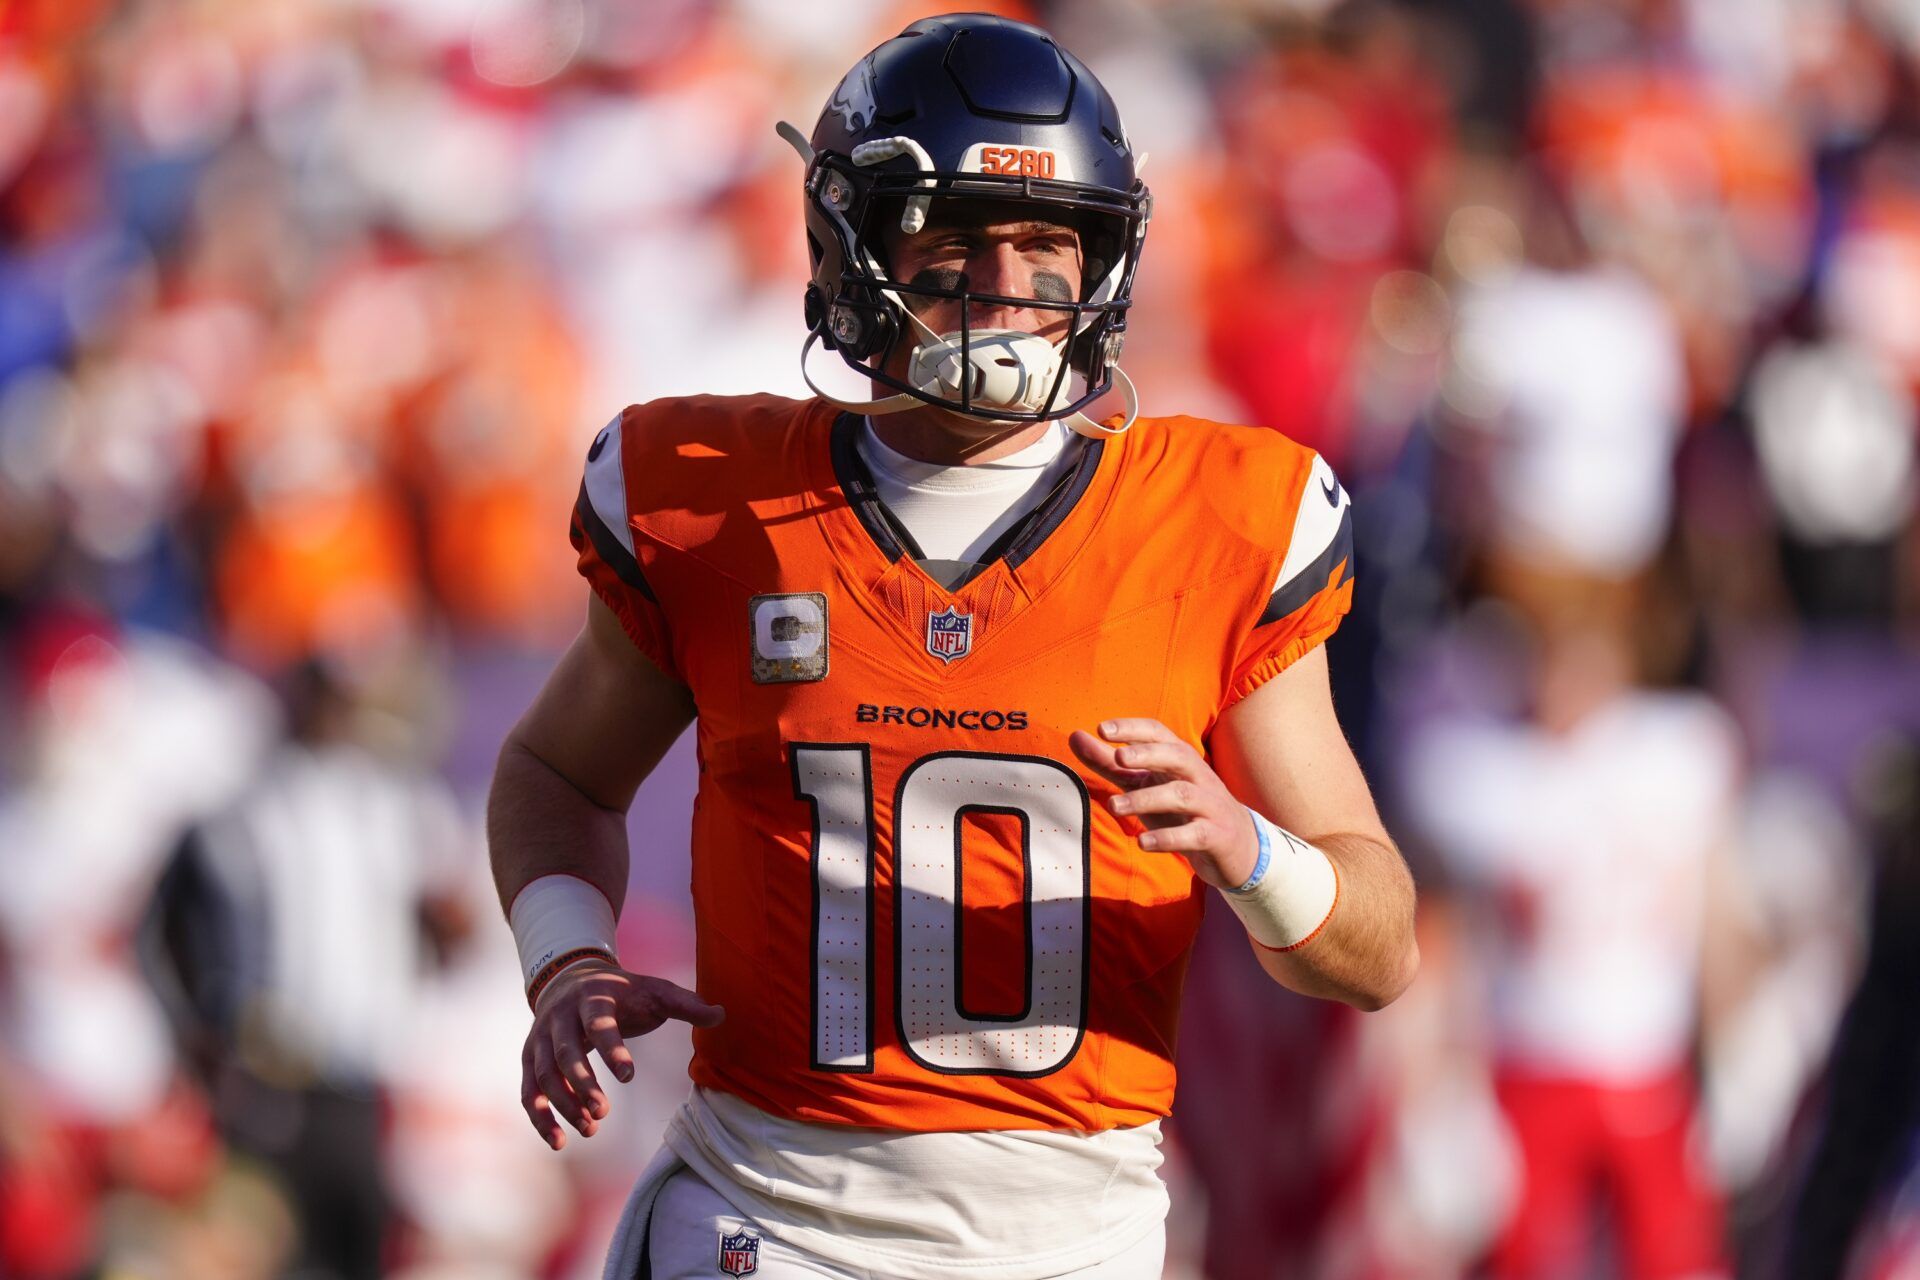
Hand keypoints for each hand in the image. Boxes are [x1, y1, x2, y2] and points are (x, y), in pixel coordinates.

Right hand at [520, 961, 723, 1149]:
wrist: (571, 978)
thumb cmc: (623, 993)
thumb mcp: (655, 991)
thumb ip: (686, 1004)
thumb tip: (722, 1015)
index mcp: (593, 998)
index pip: (599, 1025)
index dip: (612, 1050)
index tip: (628, 1077)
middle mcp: (560, 1017)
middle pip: (565, 1053)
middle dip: (582, 1085)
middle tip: (603, 1113)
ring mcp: (540, 1038)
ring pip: (544, 1075)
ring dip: (563, 1105)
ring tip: (590, 1129)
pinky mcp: (530, 1058)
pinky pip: (529, 1091)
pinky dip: (540, 1117)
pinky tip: (558, 1142)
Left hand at [1069, 718, 1258, 891]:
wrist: (1239, 848)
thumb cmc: (1183, 810)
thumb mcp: (1146, 784)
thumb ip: (1109, 763)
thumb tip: (1075, 736)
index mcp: (1180, 759)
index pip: (1160, 733)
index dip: (1133, 729)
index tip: (1103, 728)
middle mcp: (1198, 776)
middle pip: (1178, 756)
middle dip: (1149, 754)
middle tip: (1118, 758)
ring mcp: (1210, 806)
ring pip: (1182, 796)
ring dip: (1147, 799)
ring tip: (1114, 807)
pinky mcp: (1216, 836)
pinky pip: (1195, 834)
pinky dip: (1168, 838)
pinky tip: (1143, 843)